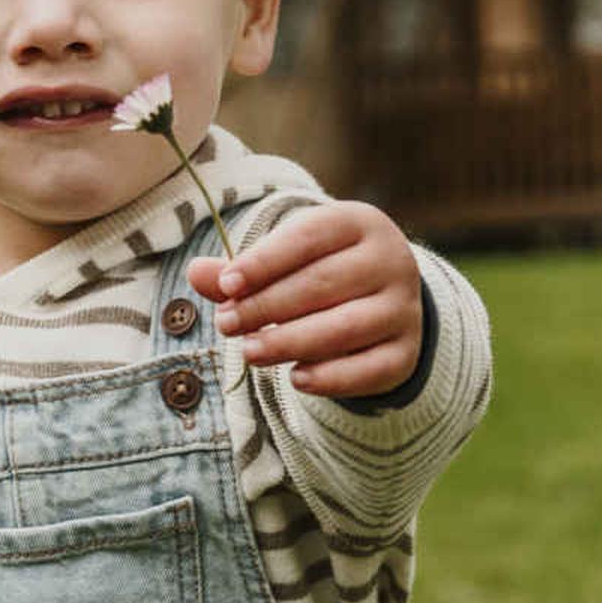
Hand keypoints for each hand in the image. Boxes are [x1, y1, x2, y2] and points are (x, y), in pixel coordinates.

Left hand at [200, 201, 423, 399]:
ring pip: (344, 328)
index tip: (227, 285)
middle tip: (227, 324)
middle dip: (267, 306)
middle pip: (323, 284)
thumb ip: (244, 270)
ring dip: (290, 342)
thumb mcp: (288, 260)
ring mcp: (403, 309)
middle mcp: (391, 261)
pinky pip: (369, 369)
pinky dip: (331, 377)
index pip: (309, 237)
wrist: (385, 301)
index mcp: (360, 223)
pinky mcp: (406, 352)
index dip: (264, 261)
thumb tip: (196, 272)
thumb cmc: (323, 271)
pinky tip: (296, 379)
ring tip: (249, 351)